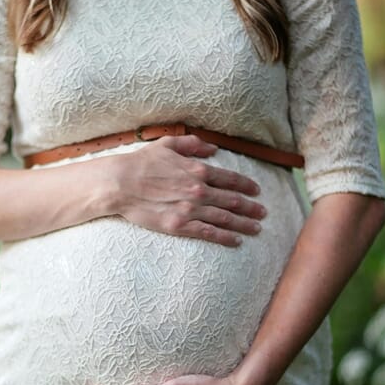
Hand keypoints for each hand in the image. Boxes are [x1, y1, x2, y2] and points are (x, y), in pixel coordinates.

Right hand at [105, 135, 266, 246]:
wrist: (121, 183)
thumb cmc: (141, 163)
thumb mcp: (167, 144)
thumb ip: (193, 144)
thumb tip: (213, 148)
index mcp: (197, 170)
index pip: (230, 179)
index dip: (246, 185)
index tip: (257, 191)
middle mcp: (199, 190)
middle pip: (233, 200)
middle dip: (251, 207)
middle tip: (263, 212)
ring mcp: (191, 209)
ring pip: (225, 218)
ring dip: (244, 224)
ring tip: (257, 228)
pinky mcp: (180, 226)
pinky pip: (209, 233)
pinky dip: (225, 237)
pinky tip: (236, 241)